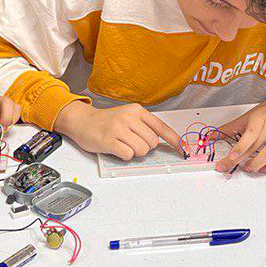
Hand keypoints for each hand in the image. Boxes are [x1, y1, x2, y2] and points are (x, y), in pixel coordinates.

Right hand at [53, 101, 182, 160]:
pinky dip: (124, 156)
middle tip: (131, 142)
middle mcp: (129, 117)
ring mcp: (119, 128)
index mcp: (137, 110)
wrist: (82, 121)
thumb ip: (144, 127)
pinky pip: (128, 155)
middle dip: (145, 147)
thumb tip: (162, 143)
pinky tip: (116, 148)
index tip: (184, 150)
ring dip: (134, 152)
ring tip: (122, 144)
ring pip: (142, 150)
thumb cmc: (107, 121)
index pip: (162, 127)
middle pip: (152, 143)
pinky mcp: (109, 140)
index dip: (175, 141)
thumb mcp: (128, 117)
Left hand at [215, 88, 265, 174]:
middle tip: (227, 167)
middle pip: (256, 146)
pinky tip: (264, 169)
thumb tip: (211, 136)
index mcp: (261, 119)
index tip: (231, 156)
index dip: (240, 147)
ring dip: (257, 165)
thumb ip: (231, 127)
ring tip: (248, 168)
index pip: (250, 134)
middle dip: (240, 160)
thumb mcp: (250, 115)